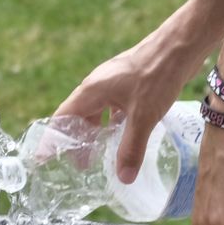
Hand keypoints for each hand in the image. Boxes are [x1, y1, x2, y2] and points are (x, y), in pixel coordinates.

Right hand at [53, 42, 186, 183]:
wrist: (180, 46)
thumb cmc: (156, 75)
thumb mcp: (143, 117)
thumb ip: (131, 148)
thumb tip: (123, 178)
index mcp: (91, 91)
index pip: (62, 117)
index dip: (52, 138)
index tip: (43, 159)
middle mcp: (98, 85)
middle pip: (79, 115)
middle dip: (78, 140)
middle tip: (82, 166)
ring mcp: (114, 82)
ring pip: (98, 110)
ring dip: (98, 132)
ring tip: (102, 154)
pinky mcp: (130, 82)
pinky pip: (115, 106)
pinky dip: (115, 122)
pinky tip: (127, 134)